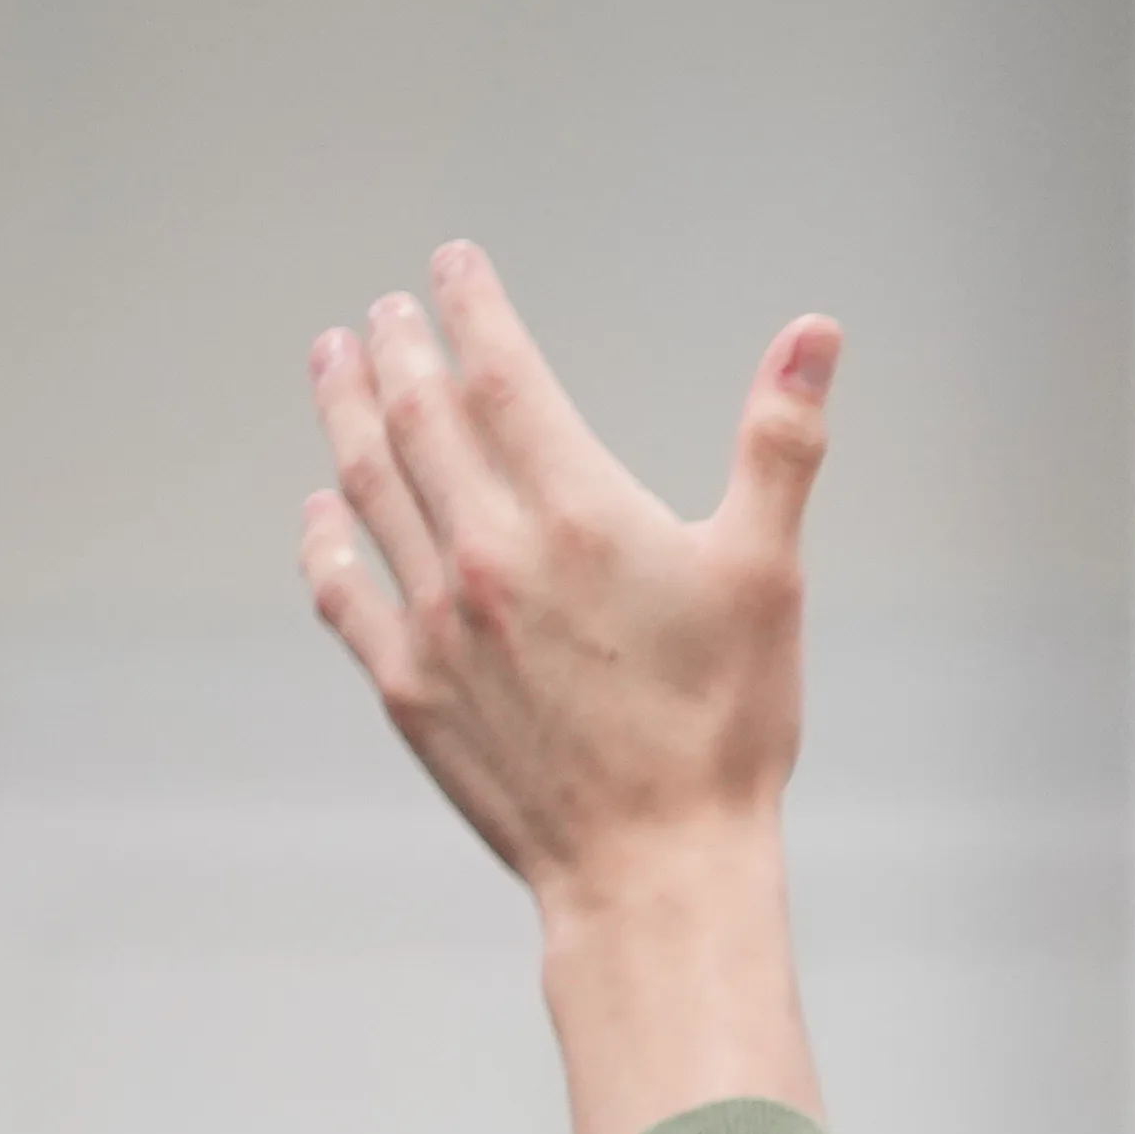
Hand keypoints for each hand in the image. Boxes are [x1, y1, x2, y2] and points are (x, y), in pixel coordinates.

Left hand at [302, 247, 839, 1133]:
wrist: (654, 869)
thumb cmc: (726, 730)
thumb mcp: (768, 575)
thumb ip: (779, 445)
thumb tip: (815, 336)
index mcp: (578, 513)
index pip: (501, 373)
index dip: (473, 306)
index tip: (452, 264)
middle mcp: (488, 553)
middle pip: (418, 418)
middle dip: (398, 348)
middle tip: (385, 309)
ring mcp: (435, 621)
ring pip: (369, 488)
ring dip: (345, 413)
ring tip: (333, 362)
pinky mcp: (410, 687)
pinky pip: (343, 592)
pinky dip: (324, 539)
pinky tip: (319, 511)